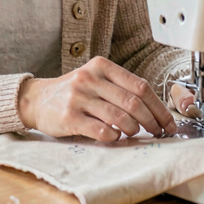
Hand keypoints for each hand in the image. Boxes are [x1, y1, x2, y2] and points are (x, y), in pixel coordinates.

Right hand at [17, 56, 176, 140]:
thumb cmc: (73, 92)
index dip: (158, 107)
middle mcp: (90, 78)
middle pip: (133, 103)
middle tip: (158, 132)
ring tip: (134, 133)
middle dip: (152, 121)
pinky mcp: (69, 116)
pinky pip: (101, 130)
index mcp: (101, 66)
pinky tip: (115, 136)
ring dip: (133, 130)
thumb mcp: (95, 79)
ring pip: (120, 117)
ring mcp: (79, 97)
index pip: (140, 86)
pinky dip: (114, 136)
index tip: (168, 122)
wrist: (36, 99)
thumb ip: (120, 88)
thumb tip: (155, 109)